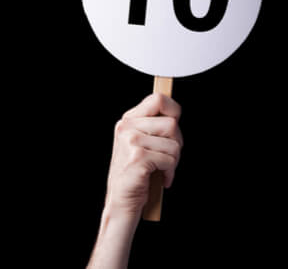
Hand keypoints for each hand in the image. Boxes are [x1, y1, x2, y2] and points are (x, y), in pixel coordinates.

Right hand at [105, 93, 182, 217]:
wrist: (121, 200)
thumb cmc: (135, 173)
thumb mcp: (140, 143)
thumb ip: (153, 126)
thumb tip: (174, 113)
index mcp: (128, 121)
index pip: (158, 99)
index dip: (174, 110)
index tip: (175, 122)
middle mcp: (126, 127)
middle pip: (172, 124)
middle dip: (177, 144)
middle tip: (166, 157)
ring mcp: (130, 141)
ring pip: (174, 144)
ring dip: (173, 161)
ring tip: (161, 168)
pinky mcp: (138, 157)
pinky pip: (170, 160)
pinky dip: (169, 173)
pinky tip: (160, 178)